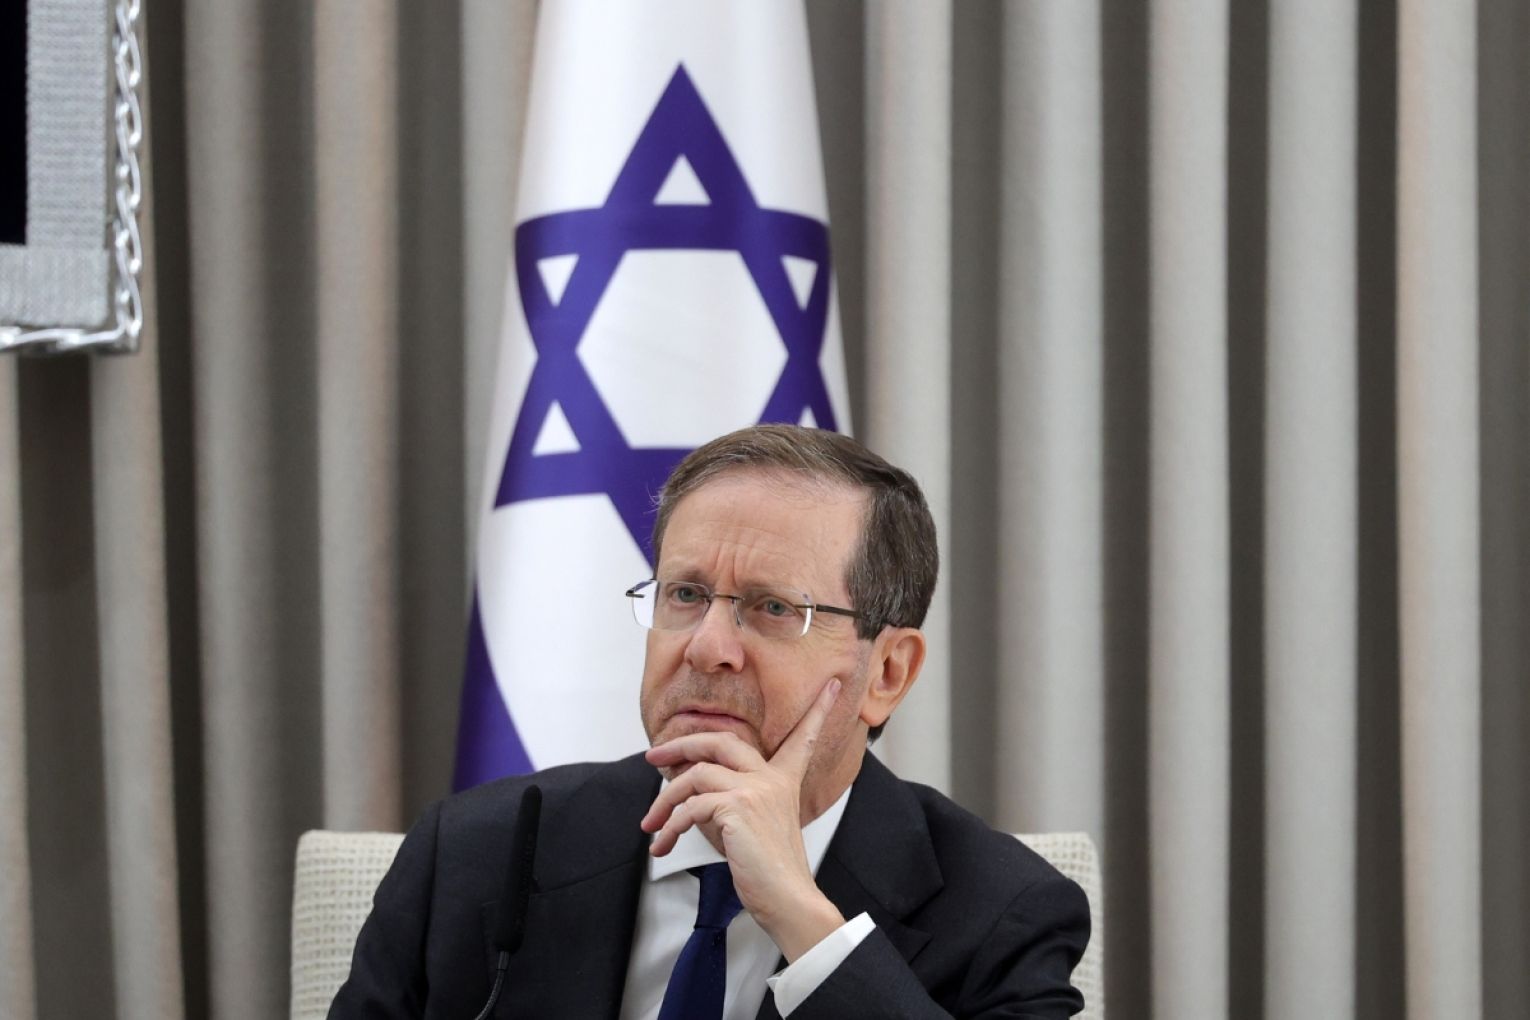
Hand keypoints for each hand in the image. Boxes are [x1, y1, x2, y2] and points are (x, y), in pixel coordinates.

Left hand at [640, 677, 847, 960]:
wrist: (786, 898)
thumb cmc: (768, 870)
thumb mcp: (751, 825)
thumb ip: (728, 799)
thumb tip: (685, 784)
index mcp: (784, 780)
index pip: (802, 737)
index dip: (818, 710)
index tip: (833, 686)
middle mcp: (772, 779)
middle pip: (720, 739)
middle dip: (681, 743)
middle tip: (653, 756)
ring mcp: (755, 790)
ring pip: (694, 775)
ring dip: (663, 800)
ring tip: (650, 823)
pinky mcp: (737, 808)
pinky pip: (689, 806)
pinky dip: (669, 825)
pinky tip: (663, 843)